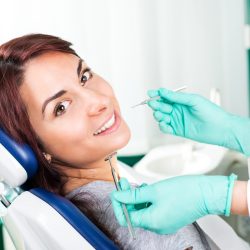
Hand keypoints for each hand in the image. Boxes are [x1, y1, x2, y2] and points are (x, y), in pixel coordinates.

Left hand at [111, 174, 236, 233]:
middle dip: (128, 198)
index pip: (126, 218)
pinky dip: (147, 200)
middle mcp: (157, 226)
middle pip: (134, 213)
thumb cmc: (184, 191)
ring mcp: (164, 222)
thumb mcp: (153, 191)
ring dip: (138, 198)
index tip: (117, 192)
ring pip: (143, 211)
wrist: (206, 193)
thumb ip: (133, 195)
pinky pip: (152, 210)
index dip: (119, 204)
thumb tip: (118, 197)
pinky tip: (148, 189)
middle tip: (125, 183)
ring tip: (139, 184)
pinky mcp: (169, 217)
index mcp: (152, 222)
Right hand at [147, 88, 249, 155]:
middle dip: (156, 105)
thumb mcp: (193, 100)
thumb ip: (177, 97)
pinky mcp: (178, 130)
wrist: (220, 128)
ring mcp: (177, 120)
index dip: (157, 95)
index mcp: (181, 101)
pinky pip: (166, 128)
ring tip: (161, 115)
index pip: (165, 97)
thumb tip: (163, 91)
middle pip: (161, 106)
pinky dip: (162, 126)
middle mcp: (178, 110)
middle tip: (154, 104)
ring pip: (162, 117)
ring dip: (159, 115)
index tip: (150, 93)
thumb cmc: (210, 112)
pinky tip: (164, 123)